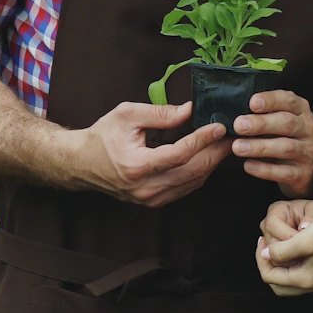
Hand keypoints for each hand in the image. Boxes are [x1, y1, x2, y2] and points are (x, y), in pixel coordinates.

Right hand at [75, 102, 230, 207]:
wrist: (82, 163)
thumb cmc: (102, 136)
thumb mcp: (127, 115)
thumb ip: (160, 113)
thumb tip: (189, 110)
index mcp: (137, 165)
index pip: (179, 154)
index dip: (202, 140)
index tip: (218, 127)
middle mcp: (145, 187)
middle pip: (192, 172)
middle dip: (214, 153)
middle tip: (230, 136)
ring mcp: (150, 198)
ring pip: (191, 183)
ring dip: (210, 164)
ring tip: (223, 145)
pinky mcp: (153, 202)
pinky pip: (184, 189)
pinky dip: (199, 173)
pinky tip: (207, 158)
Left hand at [231, 90, 312, 195]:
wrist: (307, 165)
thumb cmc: (285, 137)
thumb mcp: (278, 120)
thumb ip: (263, 115)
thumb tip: (237, 116)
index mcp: (301, 111)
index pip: (289, 100)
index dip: (271, 100)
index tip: (252, 103)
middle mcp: (308, 129)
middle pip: (287, 123)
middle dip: (261, 124)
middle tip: (239, 126)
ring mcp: (308, 152)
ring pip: (286, 148)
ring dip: (260, 147)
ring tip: (238, 147)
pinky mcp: (304, 173)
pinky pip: (285, 172)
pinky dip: (265, 169)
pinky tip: (248, 165)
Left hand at [256, 205, 312, 295]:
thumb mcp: (305, 238)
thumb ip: (283, 251)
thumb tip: (266, 256)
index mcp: (307, 279)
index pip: (270, 278)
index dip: (261, 259)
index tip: (262, 240)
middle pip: (279, 285)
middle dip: (268, 265)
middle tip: (266, 244)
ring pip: (291, 280)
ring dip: (280, 265)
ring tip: (277, 244)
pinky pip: (303, 274)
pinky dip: (293, 264)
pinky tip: (293, 246)